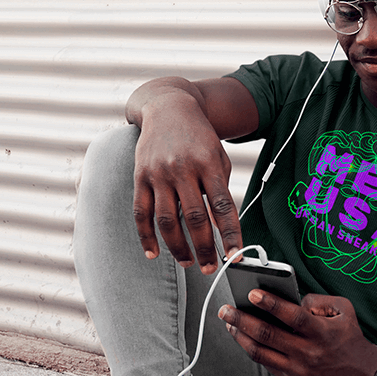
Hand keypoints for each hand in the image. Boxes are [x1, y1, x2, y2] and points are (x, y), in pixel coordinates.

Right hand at [131, 93, 242, 273]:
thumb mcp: (218, 157)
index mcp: (208, 163)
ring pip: (167, 220)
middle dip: (204, 248)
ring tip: (188, 262)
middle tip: (211, 268)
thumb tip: (220, 227)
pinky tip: (153, 254)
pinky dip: (146, 236)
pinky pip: (141, 212)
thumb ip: (220, 189)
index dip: (229, 234)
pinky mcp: (140, 176)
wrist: (168, 107)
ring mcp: (158, 173)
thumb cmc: (199, 138)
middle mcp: (182, 168)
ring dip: (178, 247)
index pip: (223, 206)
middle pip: (194, 217)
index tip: (236, 257)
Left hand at [218, 291, 376, 375]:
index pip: (292, 316)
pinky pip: (267, 365)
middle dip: (242, 319)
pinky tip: (244, 338)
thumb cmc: (351, 341)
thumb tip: (293, 299)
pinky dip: (253, 350)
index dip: (271, 304)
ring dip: (240, 337)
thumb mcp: (344, 311)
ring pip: (260, 353)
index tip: (252, 293)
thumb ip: (318, 300)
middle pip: (268, 335)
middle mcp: (308, 353)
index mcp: (321, 333)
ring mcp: (298, 371)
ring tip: (229, 323)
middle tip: (226, 310)